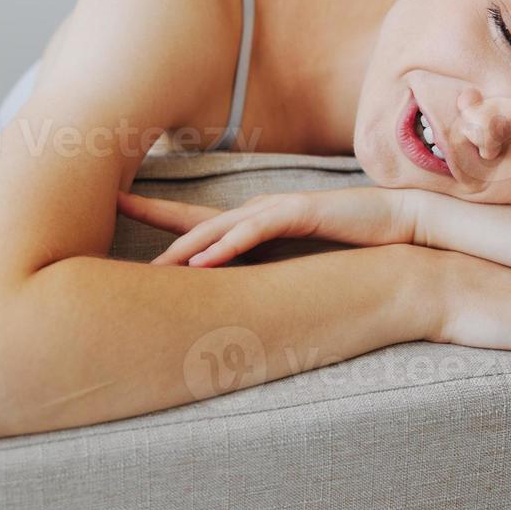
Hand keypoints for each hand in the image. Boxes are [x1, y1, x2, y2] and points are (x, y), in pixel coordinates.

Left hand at [116, 187, 418, 266]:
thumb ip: (265, 276)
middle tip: (111, 213)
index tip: (115, 204)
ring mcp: (277, 210)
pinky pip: (257, 230)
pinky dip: (228, 246)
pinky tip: (204, 262)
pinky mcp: (300, 214)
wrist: (399, 222)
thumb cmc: (347, 245)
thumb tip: (233, 304)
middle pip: (195, 220)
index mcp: (253, 223)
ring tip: (150, 265)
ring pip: (219, 227)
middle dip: (153, 217)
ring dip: (184, 246)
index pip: (194, 220)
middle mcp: (258, 211)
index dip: (154, 211)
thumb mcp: (297, 265)